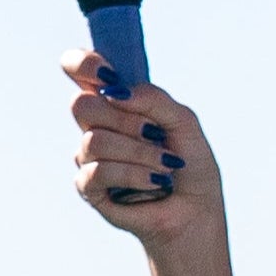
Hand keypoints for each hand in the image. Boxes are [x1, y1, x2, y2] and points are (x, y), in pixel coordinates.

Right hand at [64, 56, 225, 244]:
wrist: (196, 211)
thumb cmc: (190, 165)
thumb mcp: (184, 122)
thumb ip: (154, 99)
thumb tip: (115, 91)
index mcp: (115, 102)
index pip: (79, 70)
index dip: (81, 64)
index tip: (106, 74)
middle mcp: (96, 126)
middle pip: (82, 105)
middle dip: (123, 120)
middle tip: (155, 133)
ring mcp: (89, 157)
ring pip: (94, 141)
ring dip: (139, 153)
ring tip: (166, 165)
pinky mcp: (89, 188)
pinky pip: (98, 172)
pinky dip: (133, 175)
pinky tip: (155, 183)